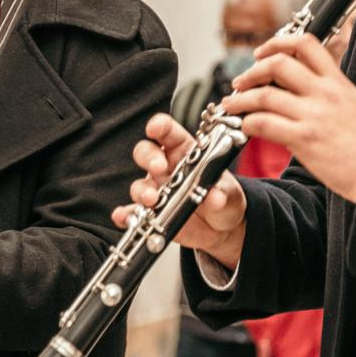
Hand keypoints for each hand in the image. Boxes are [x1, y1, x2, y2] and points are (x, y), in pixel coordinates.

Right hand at [113, 112, 248, 267]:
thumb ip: (222, 193)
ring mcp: (157, 190)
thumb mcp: (230, 193)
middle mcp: (166, 168)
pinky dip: (126, 215)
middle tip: (158, 168)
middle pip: (146, 153)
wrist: (223, 230)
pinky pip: (133, 213)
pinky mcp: (151, 214)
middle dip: (149, 158)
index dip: (159, 126)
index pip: (168, 132)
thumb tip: (215, 197)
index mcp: (185, 152)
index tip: (155, 128)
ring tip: (153, 200)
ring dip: (142, 191)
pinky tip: (125, 216)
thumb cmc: (225, 200)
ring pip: (139, 185)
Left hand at [222, 35, 355, 203]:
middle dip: (251, 71)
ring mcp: (313, 115)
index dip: (278, 43)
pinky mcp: (304, 139)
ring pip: (264, 95)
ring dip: (241, 99)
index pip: (305, 44)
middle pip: (277, 64)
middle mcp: (324, 93)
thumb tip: (301, 84)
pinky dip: (248, 123)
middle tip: (240, 81)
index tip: (262, 52)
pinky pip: (265, 124)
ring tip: (231, 105)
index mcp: (338, 82)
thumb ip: (329, 90)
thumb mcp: (354, 104)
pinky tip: (246, 127)